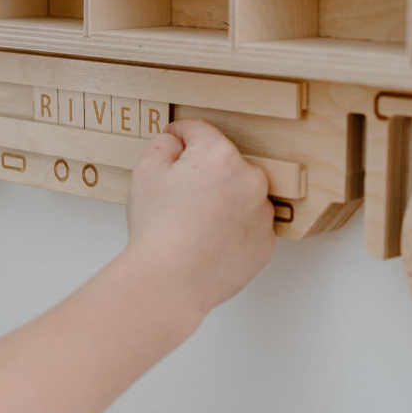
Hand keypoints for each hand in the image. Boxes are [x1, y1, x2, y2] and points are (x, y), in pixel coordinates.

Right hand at [125, 118, 275, 327]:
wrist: (170, 281)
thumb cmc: (157, 229)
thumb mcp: (146, 172)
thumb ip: (163, 145)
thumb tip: (176, 143)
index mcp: (220, 155)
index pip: (199, 131)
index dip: (179, 135)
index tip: (172, 141)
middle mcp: (250, 179)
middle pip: (224, 163)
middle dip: (203, 172)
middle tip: (177, 195)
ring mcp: (262, 214)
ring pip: (239, 194)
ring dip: (222, 199)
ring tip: (193, 222)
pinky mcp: (265, 244)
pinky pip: (247, 225)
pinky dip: (231, 228)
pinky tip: (207, 241)